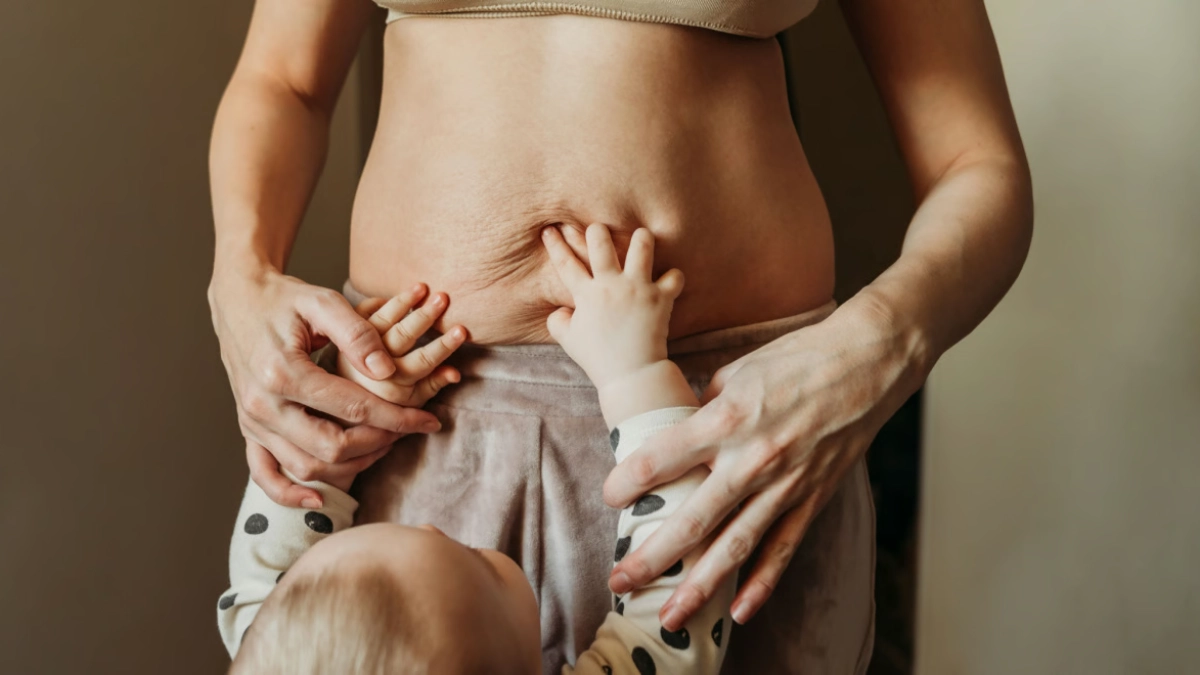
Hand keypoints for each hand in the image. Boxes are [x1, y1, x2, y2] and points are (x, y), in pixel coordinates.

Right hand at [208, 265, 442, 507]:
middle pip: (331, 447)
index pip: (353, 408)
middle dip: (379, 443)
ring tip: (383, 446)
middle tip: (407, 430)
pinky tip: (320, 499)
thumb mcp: (323, 301)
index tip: (429, 421)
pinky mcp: (248, 429)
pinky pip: (264, 474)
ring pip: (305, 467)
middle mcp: (262, 404)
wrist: (238, 299)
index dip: (397, 418)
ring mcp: (251, 421)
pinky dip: (290, 494)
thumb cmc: (284, 298)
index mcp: (282, 372)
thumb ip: (358, 333)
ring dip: (350, 466)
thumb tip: (387, 372)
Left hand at [336, 283, 466, 407]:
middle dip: (424, 316)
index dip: (442, 346)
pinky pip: (362, 313)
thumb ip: (432, 386)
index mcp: (390, 389)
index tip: (461, 330)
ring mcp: (353, 351)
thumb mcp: (410, 403)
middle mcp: (370, 369)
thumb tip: (455, 373)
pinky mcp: (342, 338)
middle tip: (443, 298)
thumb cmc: (384, 403)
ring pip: (382, 321)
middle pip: (401, 337)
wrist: (339, 403)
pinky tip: (401, 295)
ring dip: (403, 302)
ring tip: (423, 287)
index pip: (422, 363)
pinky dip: (381, 302)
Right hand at [540, 223, 683, 388]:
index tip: (550, 229)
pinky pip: (674, 277)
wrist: (630, 374)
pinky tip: (669, 280)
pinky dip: (673, 277)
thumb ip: (557, 322)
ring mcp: (638, 289)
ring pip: (642, 246)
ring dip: (641, 239)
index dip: (555, 244)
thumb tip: (560, 310)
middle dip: (598, 230)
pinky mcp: (661, 298)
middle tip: (599, 231)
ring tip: (641, 238)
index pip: (565, 263)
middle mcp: (611, 285)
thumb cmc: (598, 358)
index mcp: (587, 294)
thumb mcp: (568, 341)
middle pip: (600, 241)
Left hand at [602, 297, 927, 629]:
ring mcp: (785, 484)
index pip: (662, 458)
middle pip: (693, 519)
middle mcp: (752, 458)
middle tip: (619, 580)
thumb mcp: (736, 372)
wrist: (867, 364)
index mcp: (726, 419)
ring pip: (735, 547)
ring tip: (670, 616)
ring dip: (700, 586)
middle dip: (652, 556)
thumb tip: (677, 438)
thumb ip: (703, 411)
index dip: (629, 481)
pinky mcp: (812, 498)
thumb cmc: (797, 359)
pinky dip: (761, 584)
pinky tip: (738, 612)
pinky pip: (782, 548)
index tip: (609, 498)